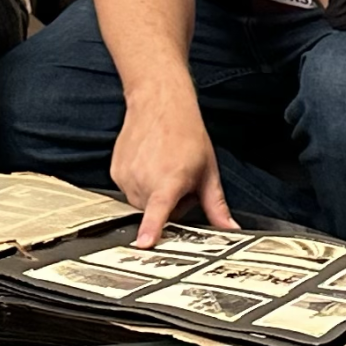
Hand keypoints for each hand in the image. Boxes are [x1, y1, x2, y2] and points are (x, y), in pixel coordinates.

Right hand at [111, 90, 238, 245]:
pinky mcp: (116, 172)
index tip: (144, 243)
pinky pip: (129, 191)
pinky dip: (140, 184)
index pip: (159, 210)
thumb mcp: (208, 171)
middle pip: (156, 213)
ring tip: (164, 168)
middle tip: (180, 179)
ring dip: (154, 195)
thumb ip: (216, 205)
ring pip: (141, 203)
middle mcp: (144, 179)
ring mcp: (127, 176)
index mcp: (170, 180)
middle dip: (169, 204)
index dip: (151, 228)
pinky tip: (150, 164)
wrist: (160, 102)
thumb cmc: (186, 133)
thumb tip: (230, 228)